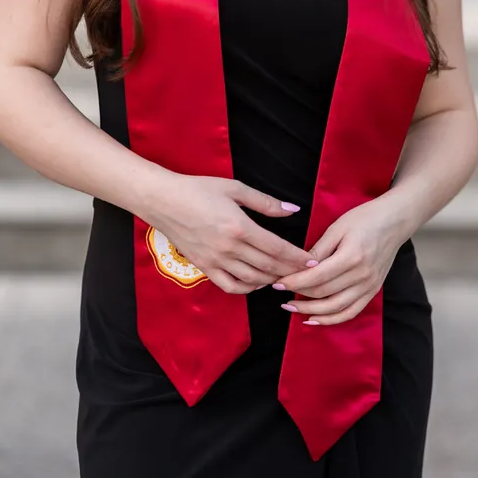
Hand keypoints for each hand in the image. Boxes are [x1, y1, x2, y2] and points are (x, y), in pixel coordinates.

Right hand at [146, 173, 315, 295]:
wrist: (164, 200)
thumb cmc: (199, 189)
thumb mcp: (235, 188)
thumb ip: (265, 202)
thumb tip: (292, 209)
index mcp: (240, 227)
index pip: (277, 248)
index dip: (297, 257)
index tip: (313, 261)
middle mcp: (229, 248)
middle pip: (268, 267)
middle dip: (291, 271)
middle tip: (307, 274)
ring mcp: (216, 261)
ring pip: (252, 280)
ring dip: (272, 281)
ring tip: (285, 276)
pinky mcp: (204, 268)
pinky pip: (230, 286)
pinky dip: (247, 288)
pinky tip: (257, 282)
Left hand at [273, 195, 410, 325]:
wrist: (395, 221)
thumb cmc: (364, 218)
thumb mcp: (337, 227)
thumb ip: (318, 249)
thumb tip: (298, 266)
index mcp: (351, 257)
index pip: (316, 277)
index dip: (294, 282)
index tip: (276, 282)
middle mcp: (362, 276)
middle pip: (323, 294)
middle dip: (298, 295)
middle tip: (278, 293)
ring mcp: (369, 286)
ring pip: (335, 308)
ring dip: (310, 311)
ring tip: (291, 308)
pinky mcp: (373, 291)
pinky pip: (350, 312)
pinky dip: (331, 320)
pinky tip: (314, 318)